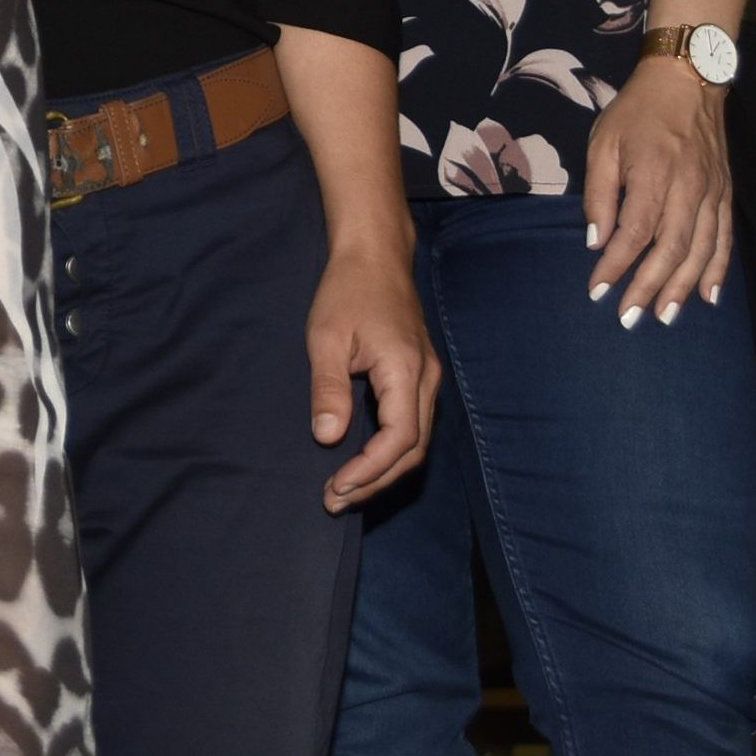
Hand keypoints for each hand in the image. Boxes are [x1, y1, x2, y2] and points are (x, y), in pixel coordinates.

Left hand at [307, 235, 437, 510]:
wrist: (375, 256)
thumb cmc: (347, 291)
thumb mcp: (326, 338)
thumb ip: (329, 388)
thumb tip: (328, 437)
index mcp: (406, 369)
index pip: (400, 438)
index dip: (370, 470)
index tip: (336, 487)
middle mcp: (427, 379)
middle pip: (413, 449)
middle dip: (376, 481)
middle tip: (334, 500)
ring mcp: (428, 378)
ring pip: (417, 440)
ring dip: (384, 470)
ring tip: (344, 489)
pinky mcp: (420, 376)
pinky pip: (413, 424)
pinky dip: (391, 450)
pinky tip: (363, 461)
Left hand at [584, 56, 732, 327]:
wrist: (688, 79)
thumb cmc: (637, 112)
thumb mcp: (604, 143)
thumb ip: (599, 194)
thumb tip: (596, 242)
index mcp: (654, 173)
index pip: (635, 233)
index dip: (616, 266)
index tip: (597, 291)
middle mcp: (689, 188)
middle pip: (671, 249)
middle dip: (648, 288)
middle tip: (630, 318)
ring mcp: (712, 192)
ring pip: (701, 251)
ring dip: (682, 288)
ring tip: (664, 316)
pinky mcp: (726, 193)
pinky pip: (725, 239)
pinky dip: (718, 270)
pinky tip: (708, 297)